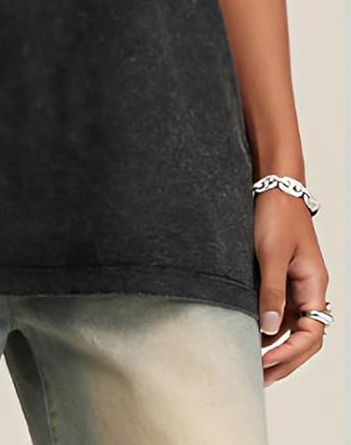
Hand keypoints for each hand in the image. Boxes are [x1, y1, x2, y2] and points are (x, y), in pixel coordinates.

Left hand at [255, 190, 329, 383]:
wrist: (272, 185)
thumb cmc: (275, 213)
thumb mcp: (270, 254)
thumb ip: (270, 292)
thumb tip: (270, 329)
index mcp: (314, 284)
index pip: (312, 334)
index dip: (291, 354)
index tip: (267, 364)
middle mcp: (308, 288)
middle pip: (304, 337)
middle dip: (285, 360)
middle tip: (260, 377)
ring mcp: (295, 284)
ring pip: (292, 326)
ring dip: (275, 346)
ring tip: (252, 364)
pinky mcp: (281, 276)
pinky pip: (280, 310)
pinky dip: (268, 327)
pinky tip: (250, 335)